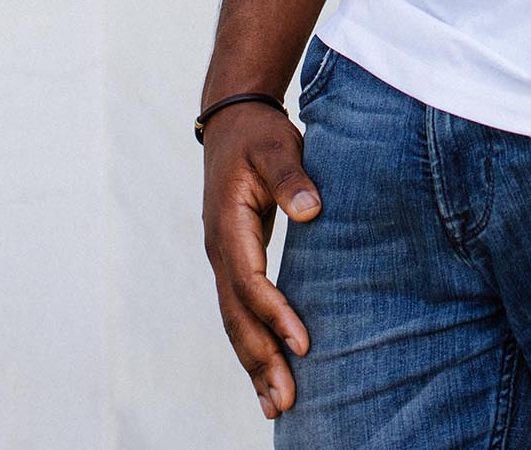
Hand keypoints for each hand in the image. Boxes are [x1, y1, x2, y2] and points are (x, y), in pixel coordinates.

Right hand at [201, 103, 321, 420]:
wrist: (232, 123)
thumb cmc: (259, 135)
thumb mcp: (277, 145)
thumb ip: (291, 177)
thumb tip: (311, 210)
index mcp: (228, 225)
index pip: (250, 281)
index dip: (274, 314)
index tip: (302, 343)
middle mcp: (219, 251)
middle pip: (237, 316)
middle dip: (260, 360)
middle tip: (285, 401)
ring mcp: (222, 260)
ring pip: (235, 323)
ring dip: (254, 364)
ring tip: (277, 406)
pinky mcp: (233, 264)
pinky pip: (240, 313)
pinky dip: (252, 346)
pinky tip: (268, 374)